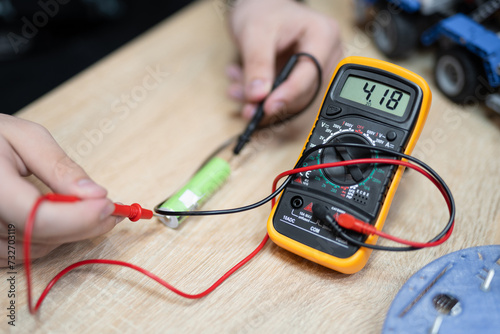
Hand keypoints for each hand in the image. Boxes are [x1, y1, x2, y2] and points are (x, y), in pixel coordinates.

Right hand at [0, 115, 119, 266]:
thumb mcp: (25, 138)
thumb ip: (60, 167)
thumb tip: (95, 194)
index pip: (38, 217)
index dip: (79, 217)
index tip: (109, 206)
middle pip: (41, 237)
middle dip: (83, 225)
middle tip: (112, 210)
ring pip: (34, 250)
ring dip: (67, 233)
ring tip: (82, 208)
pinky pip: (21, 256)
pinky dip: (47, 239)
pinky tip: (57, 218)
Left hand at [228, 0, 341, 119]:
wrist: (259, 10)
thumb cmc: (263, 12)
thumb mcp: (255, 33)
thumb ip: (257, 65)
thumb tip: (258, 96)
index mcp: (324, 36)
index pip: (311, 74)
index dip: (288, 94)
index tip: (266, 107)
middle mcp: (327, 55)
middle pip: (304, 92)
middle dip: (270, 100)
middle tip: (246, 105)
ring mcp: (317, 70)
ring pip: (293, 101)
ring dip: (262, 101)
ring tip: (238, 89)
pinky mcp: (303, 81)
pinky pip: (286, 99)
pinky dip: (263, 97)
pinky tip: (244, 87)